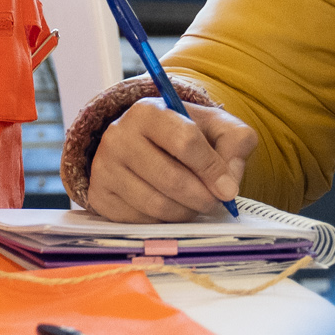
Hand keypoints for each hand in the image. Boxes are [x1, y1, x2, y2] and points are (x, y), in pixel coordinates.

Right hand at [80, 100, 258, 220]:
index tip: (228, 189)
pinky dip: (163, 222)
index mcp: (148, 112)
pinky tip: (170, 207)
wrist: (141, 143)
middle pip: (172, 179)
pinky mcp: (99, 195)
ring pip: (157, 205)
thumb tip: (229, 180)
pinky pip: (141, 221)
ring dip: (186, 212)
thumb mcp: (214, 126)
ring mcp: (104, 167)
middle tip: (214, 202)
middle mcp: (118, 136)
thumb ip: (235, 142)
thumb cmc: (183, 134)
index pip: (185, 141)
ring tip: (194, 204)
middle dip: (202, 198)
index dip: (213, 169)